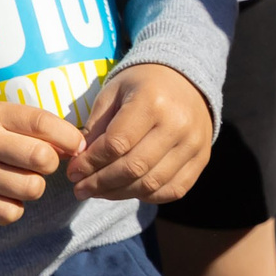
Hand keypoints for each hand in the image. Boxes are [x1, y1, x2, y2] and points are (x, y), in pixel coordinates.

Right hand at [0, 99, 82, 223]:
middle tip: (40, 164)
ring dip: (34, 186)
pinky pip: (11, 213)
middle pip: (42, 158)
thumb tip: (78, 148)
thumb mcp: (6, 118)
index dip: (69, 137)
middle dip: (51, 163)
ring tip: (20, 178)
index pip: (44, 123)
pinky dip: (15, 207)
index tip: (76, 146)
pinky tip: (4, 195)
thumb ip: (41, 127)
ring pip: (32, 188)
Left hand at [67, 64, 212, 202]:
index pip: (115, 144)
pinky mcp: (203, 157)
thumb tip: (81, 165)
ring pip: (151, 184)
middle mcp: (178, 123)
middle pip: (133, 168)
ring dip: (118, 194)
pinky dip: (146, 196)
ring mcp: (194, 142)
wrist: (186, 79)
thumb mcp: (113, 94)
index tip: (72, 171)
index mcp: (153, 101)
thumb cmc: (142, 86)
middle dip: (99, 184)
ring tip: (98, 192)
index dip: (89, 164)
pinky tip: (128, 189)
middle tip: (80, 189)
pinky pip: (172, 190)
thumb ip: (96, 128)